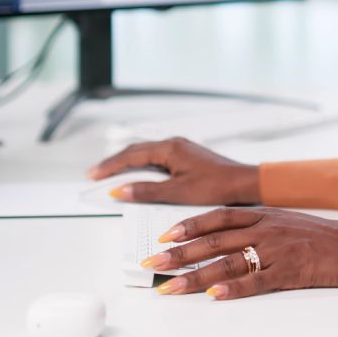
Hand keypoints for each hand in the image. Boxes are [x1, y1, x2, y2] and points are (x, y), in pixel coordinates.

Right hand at [87, 138, 261, 205]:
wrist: (244, 183)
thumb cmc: (217, 187)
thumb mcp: (179, 193)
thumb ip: (148, 191)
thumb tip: (121, 190)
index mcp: (169, 149)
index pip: (130, 156)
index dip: (109, 166)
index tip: (93, 176)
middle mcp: (173, 143)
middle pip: (135, 151)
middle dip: (113, 163)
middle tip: (94, 174)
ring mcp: (180, 147)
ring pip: (145, 152)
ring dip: (127, 162)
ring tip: (110, 173)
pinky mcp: (186, 155)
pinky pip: (156, 156)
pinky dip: (141, 164)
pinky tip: (137, 173)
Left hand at [145, 207, 337, 299]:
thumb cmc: (323, 238)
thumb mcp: (287, 222)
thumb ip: (259, 228)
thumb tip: (227, 240)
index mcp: (264, 215)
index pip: (218, 217)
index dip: (189, 225)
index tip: (165, 236)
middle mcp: (265, 229)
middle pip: (214, 241)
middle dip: (180, 254)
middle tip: (154, 265)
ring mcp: (277, 250)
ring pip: (227, 262)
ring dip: (195, 276)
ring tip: (171, 288)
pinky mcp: (290, 271)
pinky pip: (256, 281)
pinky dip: (234, 289)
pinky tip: (214, 296)